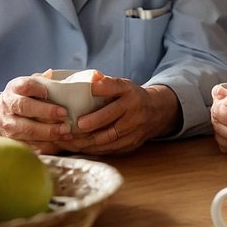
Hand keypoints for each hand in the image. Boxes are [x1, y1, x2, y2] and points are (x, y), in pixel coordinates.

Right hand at [0, 76, 71, 152]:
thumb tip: (53, 74)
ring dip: (47, 131)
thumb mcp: (31, 84)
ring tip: (65, 131)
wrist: (1, 113)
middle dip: (46, 112)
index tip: (50, 92)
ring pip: (26, 129)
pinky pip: (29, 144)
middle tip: (64, 114)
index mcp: (15, 88)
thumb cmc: (24, 96)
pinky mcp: (13, 140)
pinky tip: (60, 141)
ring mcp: (9, 124)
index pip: (25, 86)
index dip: (37, 88)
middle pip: (25, 107)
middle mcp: (9, 105)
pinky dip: (46, 144)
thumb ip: (44, 80)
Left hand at [54, 78, 180, 154]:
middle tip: (74, 125)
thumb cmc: (132, 97)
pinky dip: (93, 149)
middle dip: (92, 123)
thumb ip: (107, 84)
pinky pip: (110, 149)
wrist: (157, 112)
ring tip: (70, 138)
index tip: (88, 90)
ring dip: (87, 140)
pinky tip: (79, 146)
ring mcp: (134, 130)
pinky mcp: (131, 144)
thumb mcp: (124, 86)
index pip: (117, 88)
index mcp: (131, 94)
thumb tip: (90, 78)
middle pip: (112, 117)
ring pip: (109, 138)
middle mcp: (135, 112)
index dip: (103, 89)